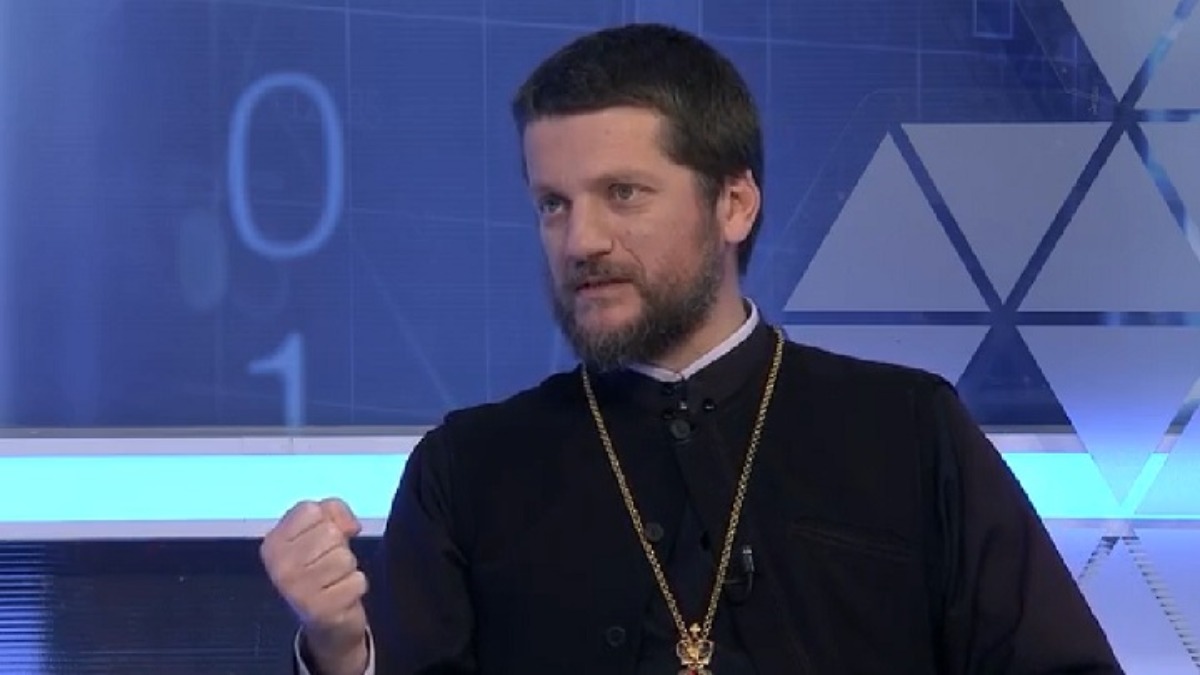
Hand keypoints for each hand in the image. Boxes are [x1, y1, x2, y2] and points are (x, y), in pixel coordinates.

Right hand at [261, 498, 368, 670]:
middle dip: (338, 546)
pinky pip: (357, 581)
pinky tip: (340, 594)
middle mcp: (278, 567)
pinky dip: (355, 586)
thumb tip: (349, 525)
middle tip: (329, 563)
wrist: (326, 620)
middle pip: (330, 533)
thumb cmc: (322, 567)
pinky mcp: (320, 610)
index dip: (326, 520)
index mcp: (272, 544)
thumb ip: (332, 510)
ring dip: (348, 567)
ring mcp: (296, 591)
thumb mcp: (320, 530)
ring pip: (344, 557)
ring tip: (334, 579)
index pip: (310, 510)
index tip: (321, 540)